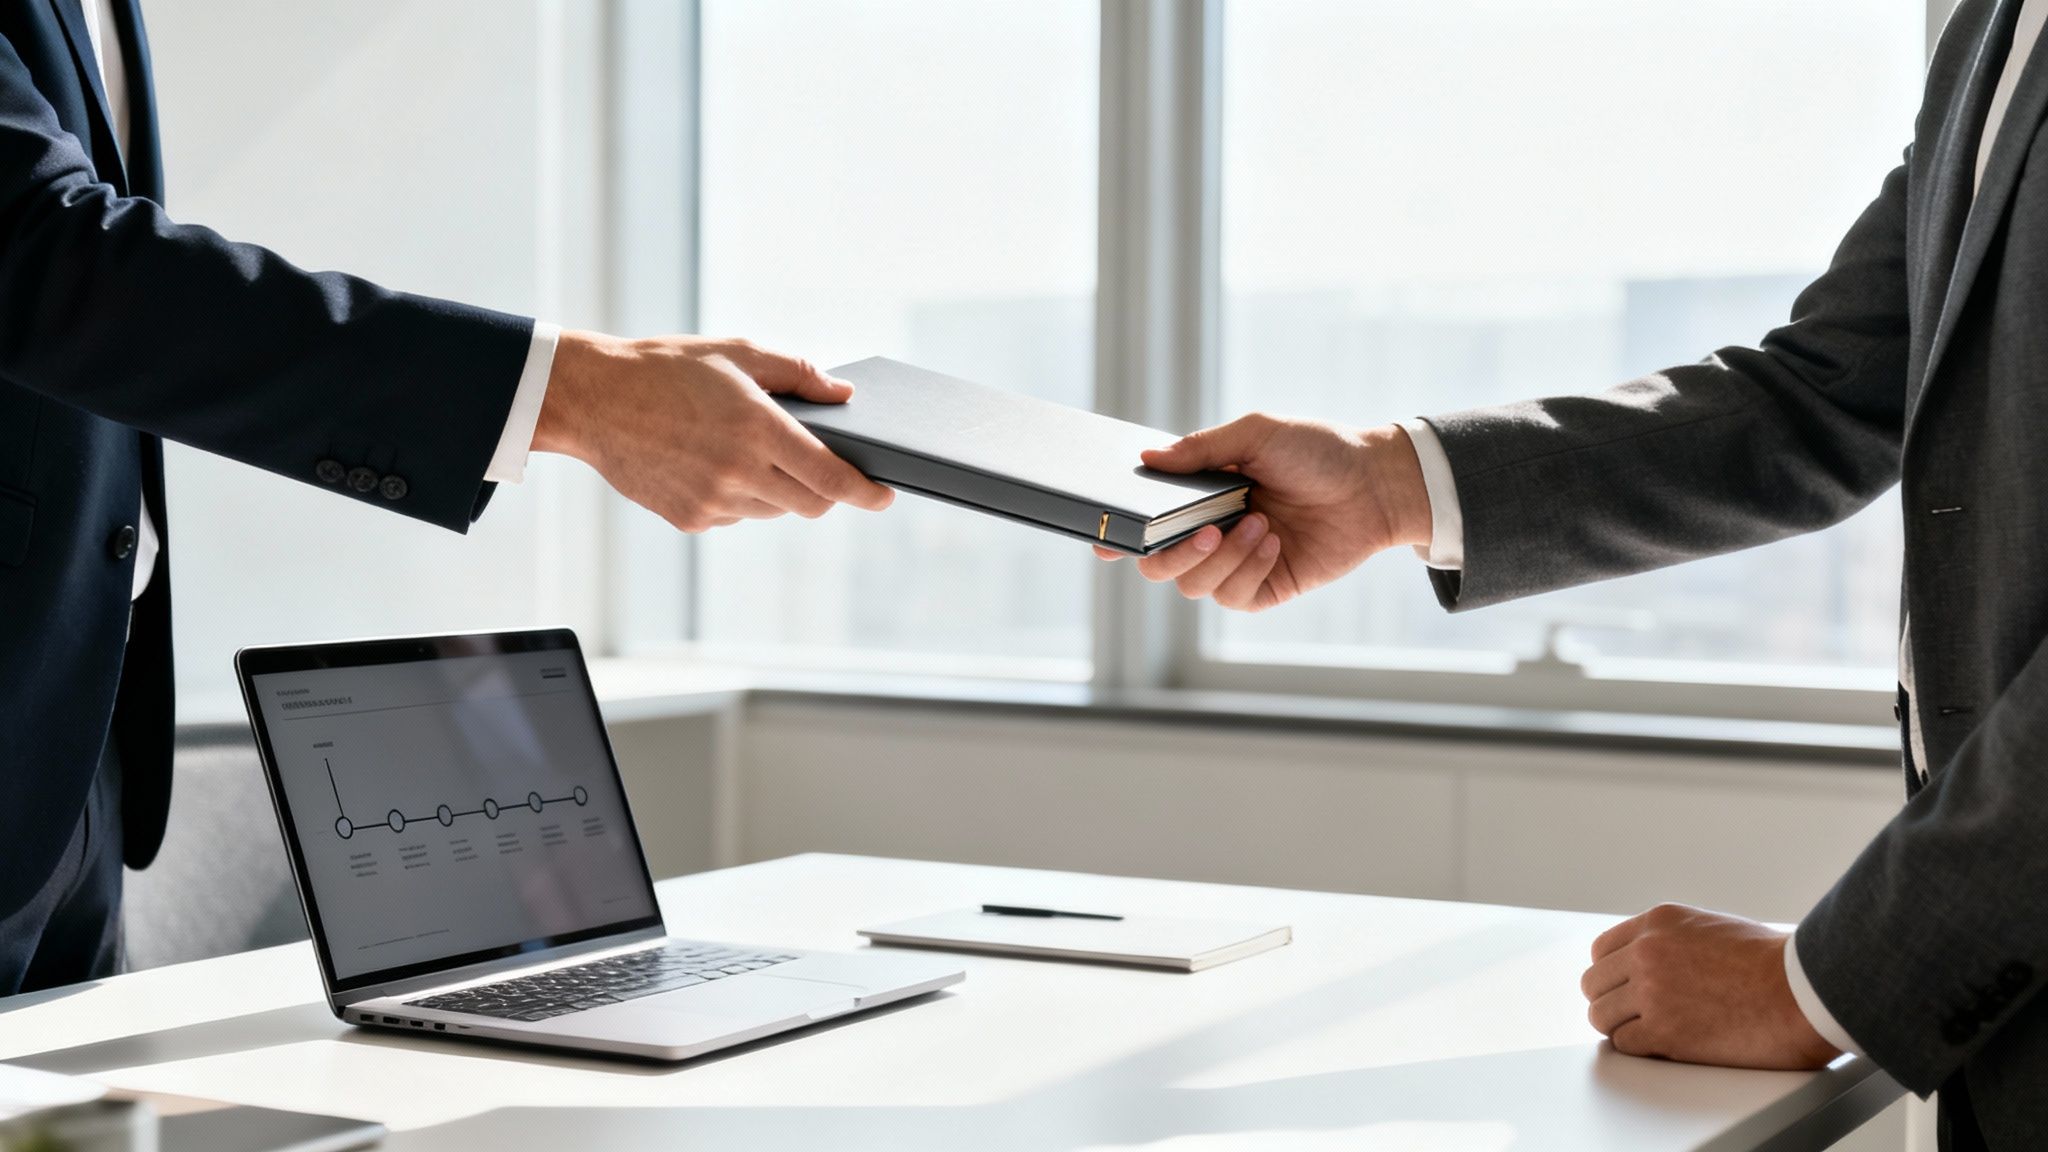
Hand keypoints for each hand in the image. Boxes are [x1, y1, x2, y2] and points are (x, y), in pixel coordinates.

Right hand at [533, 332, 892, 531]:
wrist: (594, 399)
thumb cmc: (667, 368)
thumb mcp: (737, 353)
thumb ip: (798, 373)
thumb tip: (843, 396)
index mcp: (758, 429)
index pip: (832, 478)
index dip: (866, 492)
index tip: (885, 496)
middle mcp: (739, 472)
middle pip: (810, 504)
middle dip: (825, 491)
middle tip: (818, 465)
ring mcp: (713, 501)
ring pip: (773, 511)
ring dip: (779, 491)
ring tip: (748, 451)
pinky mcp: (689, 519)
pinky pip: (735, 516)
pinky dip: (740, 497)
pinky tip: (713, 463)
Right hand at [1094, 415, 1432, 610]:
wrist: (1374, 483)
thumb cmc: (1317, 451)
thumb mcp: (1257, 434)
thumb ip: (1202, 448)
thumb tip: (1149, 458)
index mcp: (1198, 496)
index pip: (1146, 524)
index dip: (1118, 536)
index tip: (1103, 539)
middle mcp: (1209, 533)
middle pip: (1157, 566)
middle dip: (1171, 554)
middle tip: (1205, 530)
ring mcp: (1235, 564)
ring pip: (1192, 585)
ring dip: (1222, 557)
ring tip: (1260, 523)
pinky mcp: (1265, 588)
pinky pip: (1233, 597)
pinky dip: (1249, 570)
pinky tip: (1273, 543)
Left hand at [1582, 903, 1840, 1069]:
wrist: (1802, 992)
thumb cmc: (1774, 964)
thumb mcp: (1713, 927)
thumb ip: (1675, 939)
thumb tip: (1660, 960)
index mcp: (1658, 923)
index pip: (1603, 950)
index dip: (1612, 974)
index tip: (1624, 988)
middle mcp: (1646, 952)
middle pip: (1594, 983)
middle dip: (1611, 1000)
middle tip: (1632, 1015)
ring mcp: (1650, 991)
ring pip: (1600, 1014)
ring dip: (1619, 1026)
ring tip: (1646, 1032)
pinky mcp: (1662, 1030)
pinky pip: (1622, 1043)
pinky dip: (1637, 1047)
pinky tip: (1660, 1046)